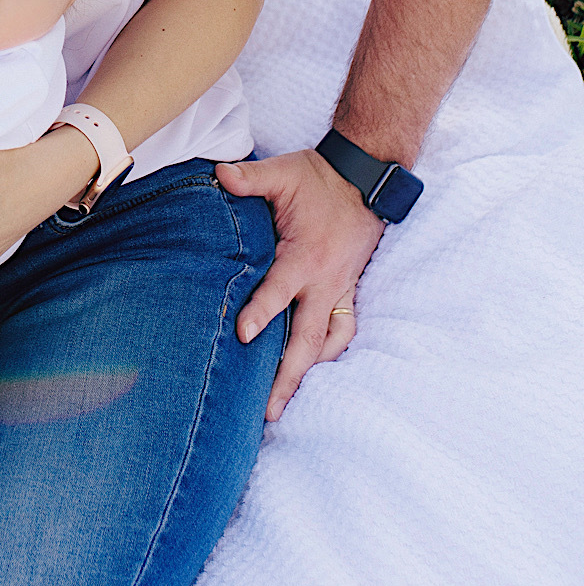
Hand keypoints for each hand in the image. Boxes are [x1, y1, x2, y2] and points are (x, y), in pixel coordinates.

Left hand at [216, 150, 383, 421]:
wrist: (365, 176)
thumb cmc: (318, 178)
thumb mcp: (283, 173)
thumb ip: (250, 178)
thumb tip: (219, 175)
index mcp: (306, 256)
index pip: (280, 290)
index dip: (262, 313)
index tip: (242, 335)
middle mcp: (325, 281)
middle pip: (308, 338)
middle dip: (288, 375)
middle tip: (269, 411)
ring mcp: (339, 289)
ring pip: (327, 342)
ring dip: (309, 371)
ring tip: (286, 403)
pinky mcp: (347, 290)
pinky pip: (342, 330)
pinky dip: (329, 352)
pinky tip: (313, 370)